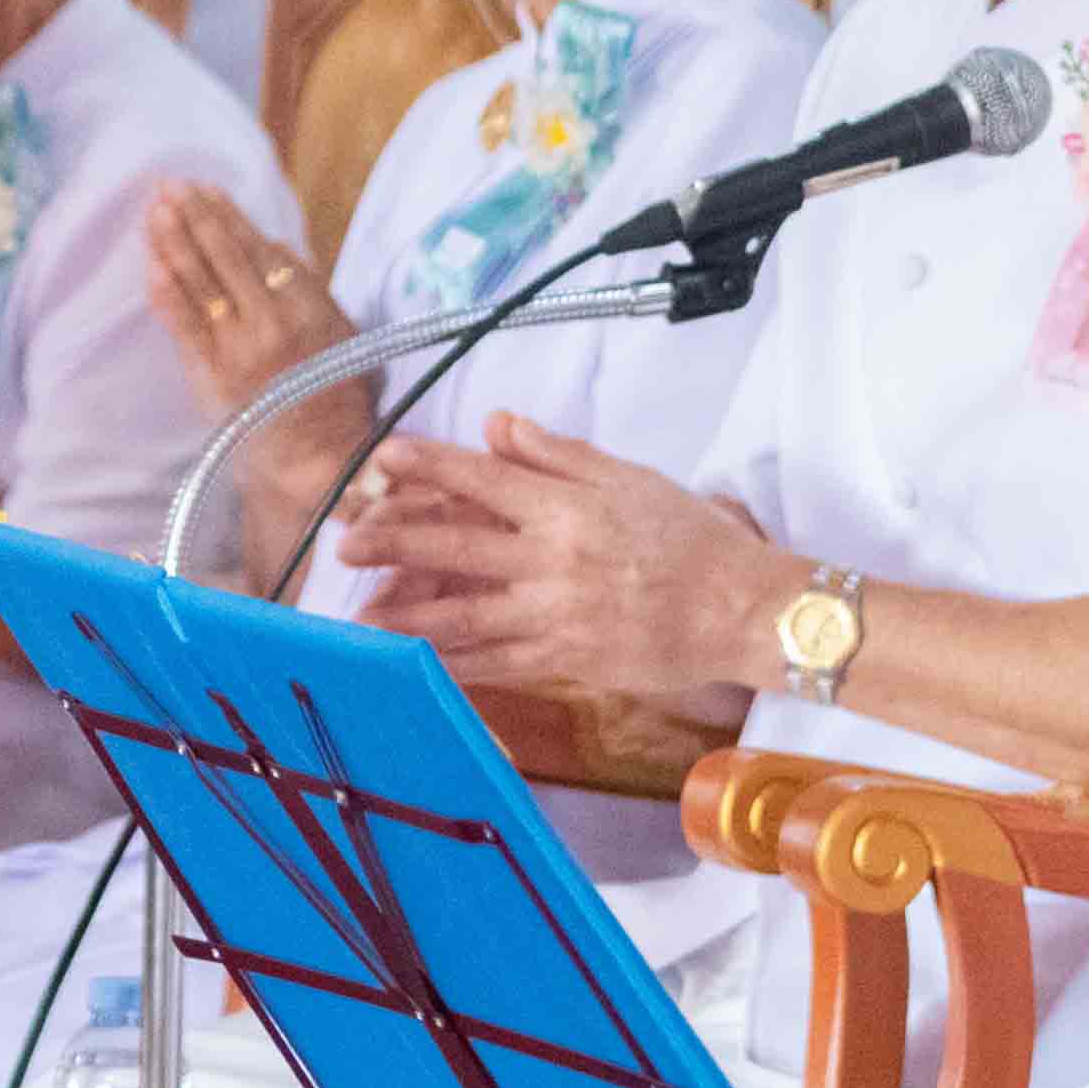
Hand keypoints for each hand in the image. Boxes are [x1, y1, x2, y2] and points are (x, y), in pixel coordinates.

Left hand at [337, 423, 778, 707]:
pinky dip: (453, 661)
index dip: (426, 466)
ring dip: (406, 613)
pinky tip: (417, 660)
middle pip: (454, 546)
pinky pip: (495, 661)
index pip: (480, 479)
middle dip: (393, 542)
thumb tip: (496, 426)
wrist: (741, 611)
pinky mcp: (566, 661)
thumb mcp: (629, 479)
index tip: (382, 459)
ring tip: (361, 614)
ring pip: (463, 613)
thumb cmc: (693, 539)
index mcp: (566, 507)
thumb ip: (557, 453)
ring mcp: (555, 615)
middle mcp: (551, 559)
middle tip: (347, 542)